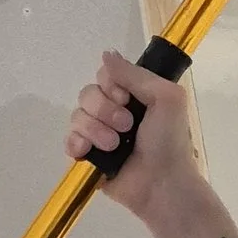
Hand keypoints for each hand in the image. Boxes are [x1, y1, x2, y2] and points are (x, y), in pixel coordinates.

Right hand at [65, 49, 194, 216]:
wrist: (162, 183)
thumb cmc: (169, 141)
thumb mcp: (166, 97)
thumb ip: (136, 74)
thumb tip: (106, 54)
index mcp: (132, 95)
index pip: (105, 75)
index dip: (111, 85)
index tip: (126, 99)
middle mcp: (113, 110)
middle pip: (87, 93)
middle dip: (105, 110)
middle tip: (127, 126)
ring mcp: (98, 133)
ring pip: (77, 116)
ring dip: (96, 130)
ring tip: (114, 146)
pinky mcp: (87, 156)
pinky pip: (68, 139)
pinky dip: (76, 143)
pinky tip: (88, 151)